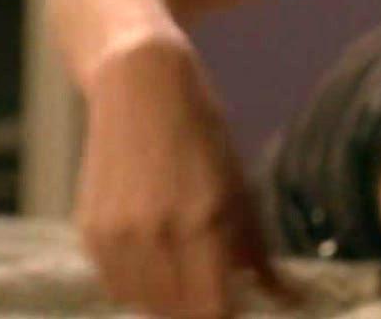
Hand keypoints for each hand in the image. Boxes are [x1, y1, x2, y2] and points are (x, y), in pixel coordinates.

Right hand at [74, 40, 302, 316]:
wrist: (139, 84)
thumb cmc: (202, 134)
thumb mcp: (240, 189)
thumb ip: (259, 255)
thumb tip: (291, 302)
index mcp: (203, 222)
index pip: (213, 311)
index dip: (227, 313)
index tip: (237, 303)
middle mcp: (156, 234)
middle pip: (177, 314)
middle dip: (201, 308)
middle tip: (214, 287)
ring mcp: (116, 235)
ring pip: (144, 305)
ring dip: (168, 301)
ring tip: (185, 269)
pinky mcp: (88, 230)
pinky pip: (115, 285)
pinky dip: (137, 284)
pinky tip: (154, 254)